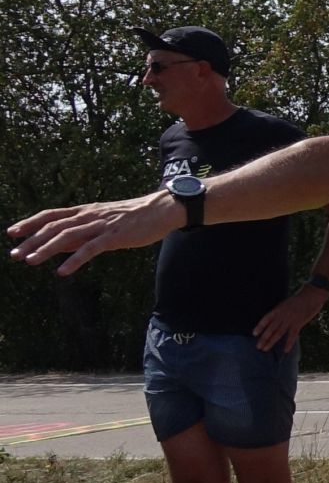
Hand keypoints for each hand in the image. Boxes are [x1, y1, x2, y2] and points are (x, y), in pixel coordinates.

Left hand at [8, 193, 179, 274]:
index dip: (29, 223)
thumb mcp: (103, 222)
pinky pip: (90, 249)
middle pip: (53, 227)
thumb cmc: (133, 218)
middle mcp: (88, 216)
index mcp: (85, 211)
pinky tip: (62, 272)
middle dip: (31, 240)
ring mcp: (100, 226)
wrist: (160, 210)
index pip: (50, 215)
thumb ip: (82, 233)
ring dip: (46, 249)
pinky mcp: (114, 237)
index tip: (11, 233)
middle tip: (15, 255)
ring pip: (67, 236)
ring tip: (30, 261)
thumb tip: (60, 246)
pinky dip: (74, 261)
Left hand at [254, 285, 328, 352]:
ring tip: (265, 349)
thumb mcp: (286, 304)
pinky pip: (292, 335)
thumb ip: (280, 312)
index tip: (254, 334)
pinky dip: (289, 343)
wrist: (311, 296)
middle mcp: (282, 316)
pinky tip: (285, 351)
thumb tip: (275, 321)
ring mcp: (290, 320)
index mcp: (278, 310)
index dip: (260, 327)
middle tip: (258, 347)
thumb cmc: (299, 300)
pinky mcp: (298, 324)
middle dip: (264, 338)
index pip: (266, 319)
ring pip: (279, 333)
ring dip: (271, 342)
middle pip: (271, 328)